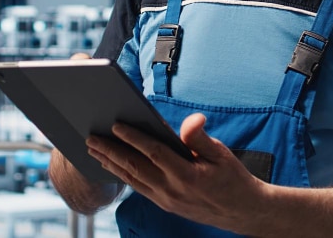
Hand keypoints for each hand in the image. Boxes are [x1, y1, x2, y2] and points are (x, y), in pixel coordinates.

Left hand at [87, 112, 265, 231]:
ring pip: (132, 179)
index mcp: (187, 175)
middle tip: (91, 138)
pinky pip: (138, 188)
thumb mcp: (222, 154)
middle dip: (110, 151)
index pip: (154, 152)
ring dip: (111, 164)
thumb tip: (191, 120)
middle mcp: (172, 190)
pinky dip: (123, 176)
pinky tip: (112, 166)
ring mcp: (166, 200)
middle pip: (135, 167)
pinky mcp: (165, 205)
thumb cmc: (233, 179)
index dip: (134, 138)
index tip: (116, 125)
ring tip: (93, 150)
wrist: (241, 212)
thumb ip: (200, 138)